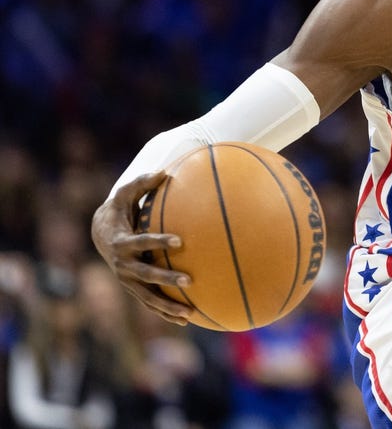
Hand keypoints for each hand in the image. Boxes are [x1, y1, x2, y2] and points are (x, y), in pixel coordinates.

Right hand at [90, 172, 192, 325]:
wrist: (100, 234)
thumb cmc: (119, 210)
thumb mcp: (125, 194)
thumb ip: (142, 183)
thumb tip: (165, 171)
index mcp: (121, 243)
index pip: (141, 242)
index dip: (158, 241)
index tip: (180, 240)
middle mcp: (122, 265)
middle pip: (146, 274)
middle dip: (166, 279)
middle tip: (189, 280)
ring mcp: (127, 280)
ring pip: (147, 297)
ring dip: (167, 306)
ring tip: (190, 313)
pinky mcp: (133, 289)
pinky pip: (150, 304)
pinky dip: (165, 313)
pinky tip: (186, 320)